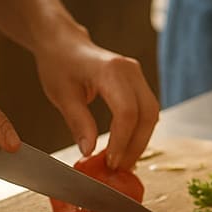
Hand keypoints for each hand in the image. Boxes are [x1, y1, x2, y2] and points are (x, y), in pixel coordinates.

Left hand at [33, 34, 158, 170]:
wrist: (65, 44)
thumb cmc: (59, 65)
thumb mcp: (62, 95)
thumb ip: (79, 123)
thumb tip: (89, 152)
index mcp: (110, 71)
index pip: (127, 111)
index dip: (122, 140)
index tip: (110, 161)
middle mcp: (130, 70)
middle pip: (147, 114)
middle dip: (136, 145)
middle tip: (119, 167)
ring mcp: (138, 75)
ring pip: (152, 113)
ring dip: (141, 140)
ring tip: (123, 160)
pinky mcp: (139, 82)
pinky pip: (148, 109)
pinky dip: (140, 130)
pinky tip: (126, 145)